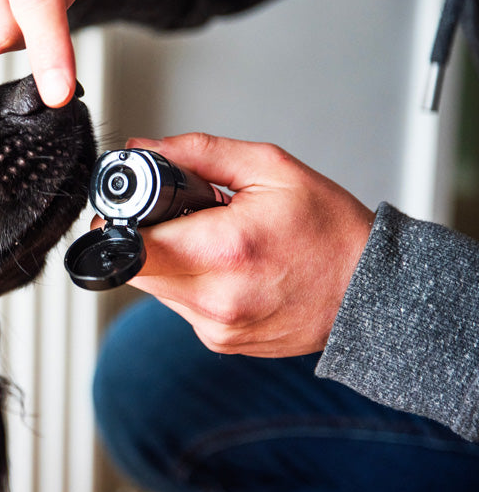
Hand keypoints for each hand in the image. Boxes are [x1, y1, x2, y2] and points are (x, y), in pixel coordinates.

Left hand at [112, 133, 375, 356]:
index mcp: (224, 251)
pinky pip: (181, 306)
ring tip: (216, 243)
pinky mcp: (219, 342)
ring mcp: (216, 327)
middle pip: (138, 267)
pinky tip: (228, 270)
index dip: (118, 224)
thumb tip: (143, 149)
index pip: (133, 245)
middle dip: (149, 238)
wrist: (373, 294)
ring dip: (171, 261)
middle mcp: (215, 298)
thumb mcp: (269, 169)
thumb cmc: (332, 232)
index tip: (128, 209)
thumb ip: (198, 153)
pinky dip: (192, 284)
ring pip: (157, 288)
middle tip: (184, 219)